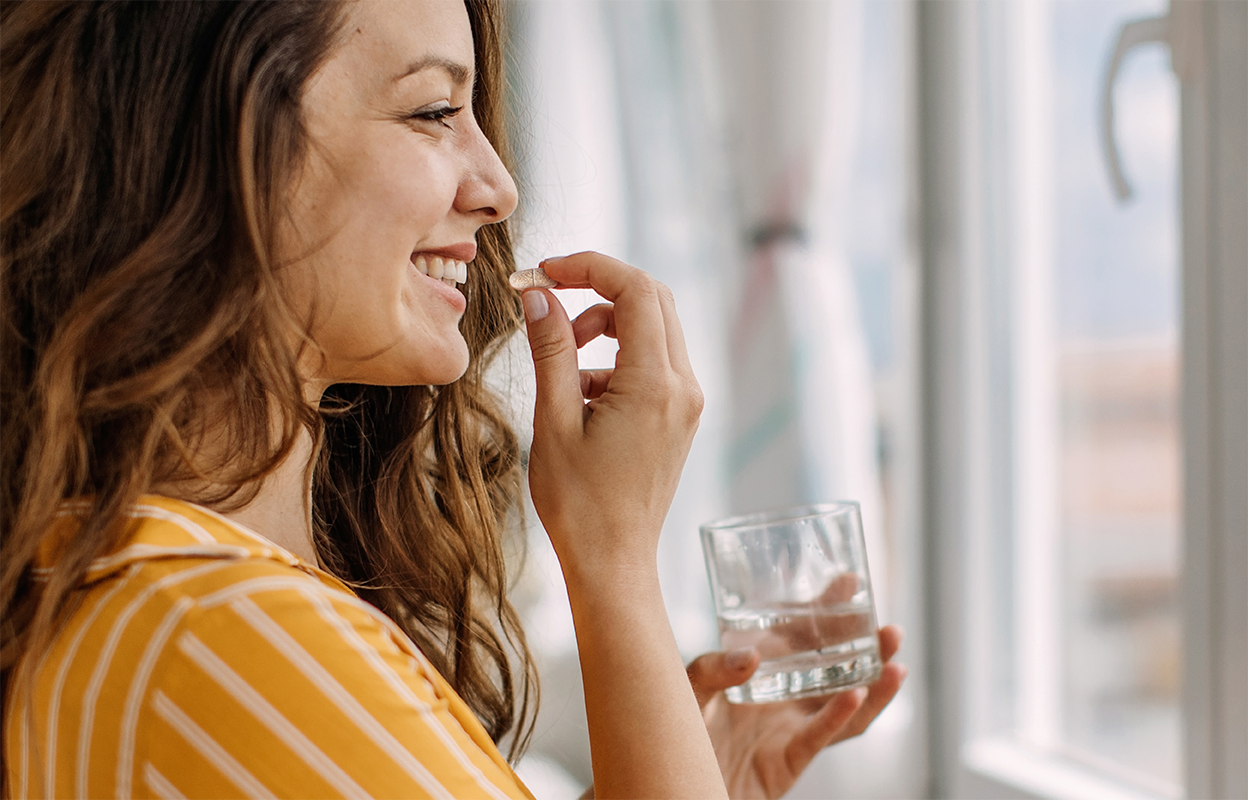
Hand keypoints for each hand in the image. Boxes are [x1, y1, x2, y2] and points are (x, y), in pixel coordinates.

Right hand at [522, 252, 702, 582]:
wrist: (612, 562)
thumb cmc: (579, 504)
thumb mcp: (554, 421)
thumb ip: (551, 350)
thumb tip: (539, 295)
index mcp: (655, 384)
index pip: (635, 289)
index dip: (589, 267)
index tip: (545, 272)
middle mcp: (683, 387)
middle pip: (652, 299)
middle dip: (599, 289)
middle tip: (549, 298)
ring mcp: (687, 402)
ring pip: (654, 328)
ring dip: (607, 325)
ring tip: (563, 361)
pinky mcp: (680, 416)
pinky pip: (654, 362)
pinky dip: (617, 358)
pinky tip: (581, 396)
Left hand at [686, 626, 906, 799]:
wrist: (667, 782)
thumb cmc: (674, 730)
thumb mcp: (686, 685)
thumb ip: (712, 667)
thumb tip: (753, 656)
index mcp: (761, 668)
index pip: (802, 632)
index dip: (828, 608)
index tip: (852, 581)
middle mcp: (782, 695)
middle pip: (834, 667)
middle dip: (865, 648)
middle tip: (888, 627)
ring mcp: (789, 728)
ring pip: (843, 705)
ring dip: (873, 686)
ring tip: (896, 661)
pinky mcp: (788, 760)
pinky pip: (820, 737)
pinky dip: (840, 717)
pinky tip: (858, 695)